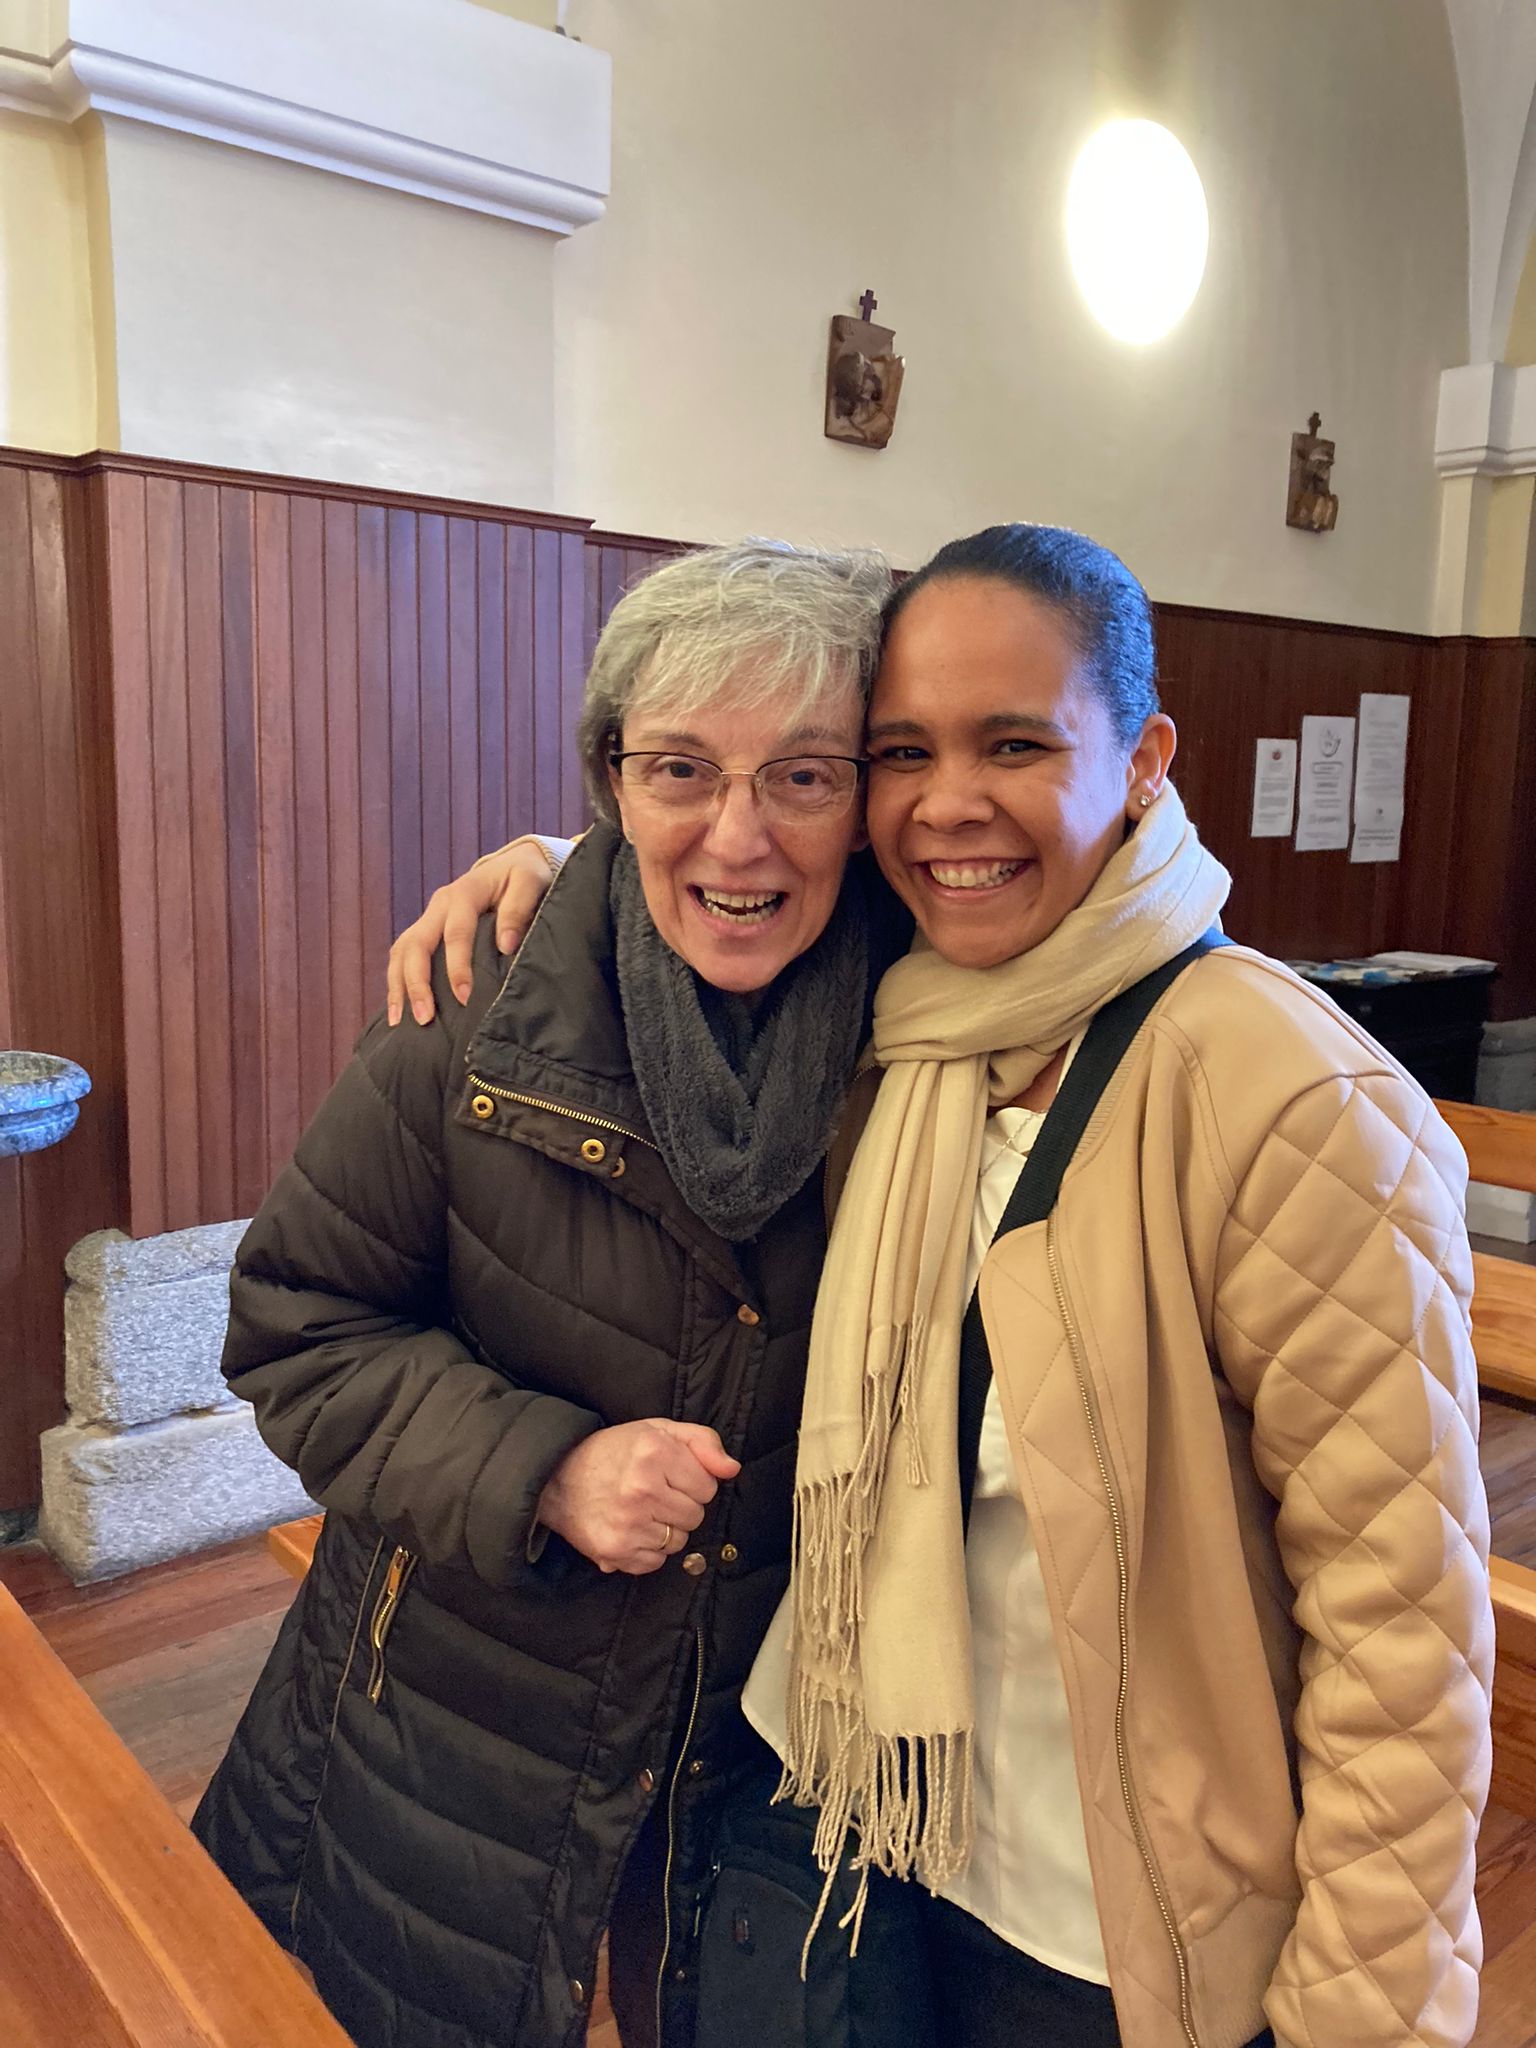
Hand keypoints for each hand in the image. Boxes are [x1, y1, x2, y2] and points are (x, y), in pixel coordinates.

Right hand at [385, 838, 560, 1026]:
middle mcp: (440, 905)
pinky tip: (398, 1010)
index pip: (455, 933)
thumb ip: (519, 910)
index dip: (457, 967)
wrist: (514, 864)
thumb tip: (506, 946)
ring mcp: (429, 917)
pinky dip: (397, 981)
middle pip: (416, 944)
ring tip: (399, 1021)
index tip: (464, 998)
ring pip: (402, 951)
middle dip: (417, 983)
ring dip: (399, 986)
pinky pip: (403, 955)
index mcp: (464, 893)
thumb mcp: (530, 882)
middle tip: (424, 1018)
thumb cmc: (526, 877)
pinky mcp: (427, 929)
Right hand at [535, 1420, 740, 1575]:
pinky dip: (648, 1549)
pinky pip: (656, 1561)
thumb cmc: (614, 1452)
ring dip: (666, 1528)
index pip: (708, 1486)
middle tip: (655, 1492)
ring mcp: (627, 1523)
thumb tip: (732, 1469)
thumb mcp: (659, 1430)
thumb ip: (703, 1442)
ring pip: (678, 1541)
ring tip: (641, 1510)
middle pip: (695, 1516)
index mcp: (654, 1452)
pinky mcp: (615, 1551)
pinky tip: (631, 1528)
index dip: (693, 1481)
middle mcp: (641, 1489)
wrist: (558, 1477)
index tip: (672, 1475)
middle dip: (681, 1505)